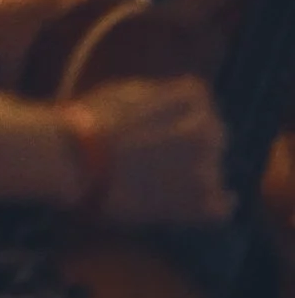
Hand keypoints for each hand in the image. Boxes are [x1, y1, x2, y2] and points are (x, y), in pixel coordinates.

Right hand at [67, 75, 231, 225]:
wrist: (75, 162)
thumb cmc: (94, 121)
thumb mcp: (127, 90)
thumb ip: (163, 92)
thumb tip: (187, 90)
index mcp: (193, 100)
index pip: (201, 102)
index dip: (180, 111)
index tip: (161, 121)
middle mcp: (210, 133)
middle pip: (213, 136)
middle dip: (192, 142)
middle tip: (159, 152)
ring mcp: (207, 170)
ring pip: (214, 169)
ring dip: (195, 171)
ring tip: (161, 177)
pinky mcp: (199, 205)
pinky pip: (222, 208)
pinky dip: (216, 204)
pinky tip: (199, 201)